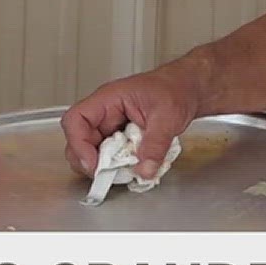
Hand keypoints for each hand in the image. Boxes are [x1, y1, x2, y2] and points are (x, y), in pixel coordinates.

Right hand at [61, 61, 204, 179]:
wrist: (189, 89)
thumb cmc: (176, 90)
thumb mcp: (168, 116)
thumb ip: (155, 145)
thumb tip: (144, 170)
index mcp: (109, 99)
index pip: (76, 120)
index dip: (78, 144)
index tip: (94, 164)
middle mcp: (105, 113)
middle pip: (79, 141)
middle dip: (90, 162)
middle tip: (109, 175)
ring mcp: (111, 127)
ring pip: (94, 152)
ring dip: (107, 167)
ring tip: (127, 171)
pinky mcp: (120, 139)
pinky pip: (111, 157)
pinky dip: (120, 166)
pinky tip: (136, 167)